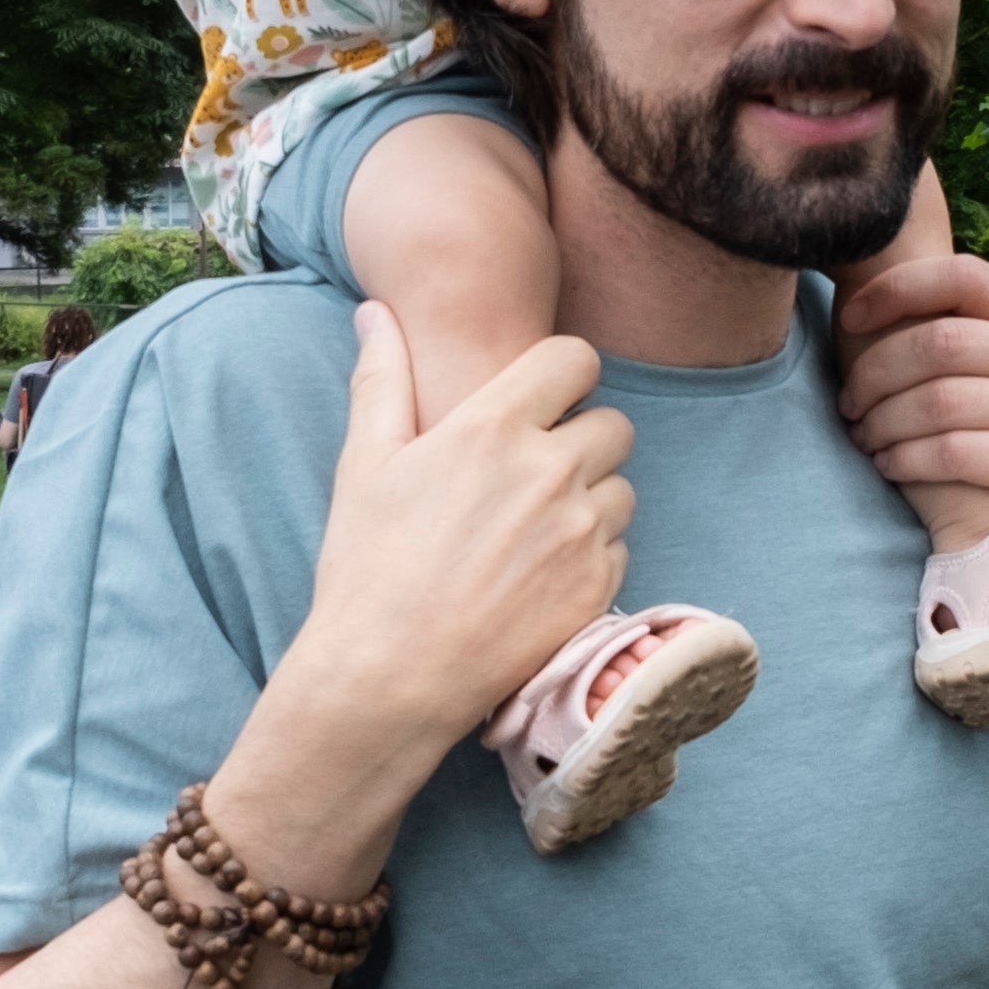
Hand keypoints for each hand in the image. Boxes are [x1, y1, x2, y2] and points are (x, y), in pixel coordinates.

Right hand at [288, 302, 637, 753]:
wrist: (389, 676)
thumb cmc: (367, 567)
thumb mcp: (365, 464)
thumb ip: (382, 379)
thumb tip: (376, 312)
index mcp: (493, 427)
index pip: (577, 358)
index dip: (563, 374)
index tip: (543, 399)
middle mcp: (550, 471)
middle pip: (614, 424)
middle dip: (583, 439)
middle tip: (537, 472)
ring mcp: (581, 533)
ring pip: (622, 490)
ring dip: (592, 500)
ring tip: (535, 530)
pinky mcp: (598, 588)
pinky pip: (620, 549)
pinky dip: (592, 555)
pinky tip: (540, 574)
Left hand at [836, 257, 988, 538]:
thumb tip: (892, 311)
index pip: (963, 275)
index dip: (896, 289)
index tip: (851, 318)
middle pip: (938, 341)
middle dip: (873, 372)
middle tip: (849, 403)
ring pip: (937, 400)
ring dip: (882, 422)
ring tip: (864, 438)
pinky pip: (951, 452)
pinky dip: (906, 459)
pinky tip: (891, 467)